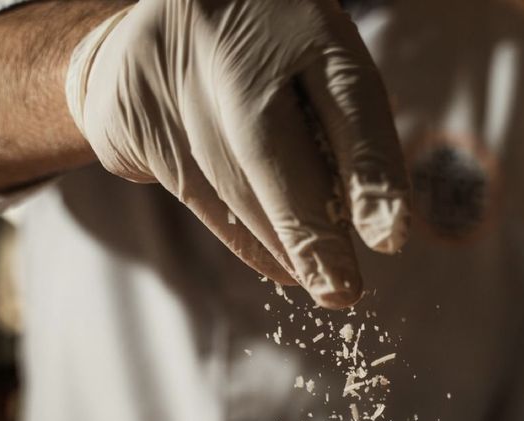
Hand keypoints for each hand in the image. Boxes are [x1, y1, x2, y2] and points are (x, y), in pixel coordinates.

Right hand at [66, 0, 410, 306]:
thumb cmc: (265, 56)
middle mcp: (229, 34)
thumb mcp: (315, 59)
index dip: (370, 170)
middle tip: (342, 290)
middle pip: (270, 149)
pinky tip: (278, 265)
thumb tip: (375, 227)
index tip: (388, 237)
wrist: (153, 29)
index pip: (345, 96)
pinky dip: (243, 239)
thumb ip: (340, 125)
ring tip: (319, 282)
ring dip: (280, 246)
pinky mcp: (135, 113)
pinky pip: (196, 195)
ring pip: (231, 183)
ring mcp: (172, 70)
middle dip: (310, 233)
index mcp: (297, 10)